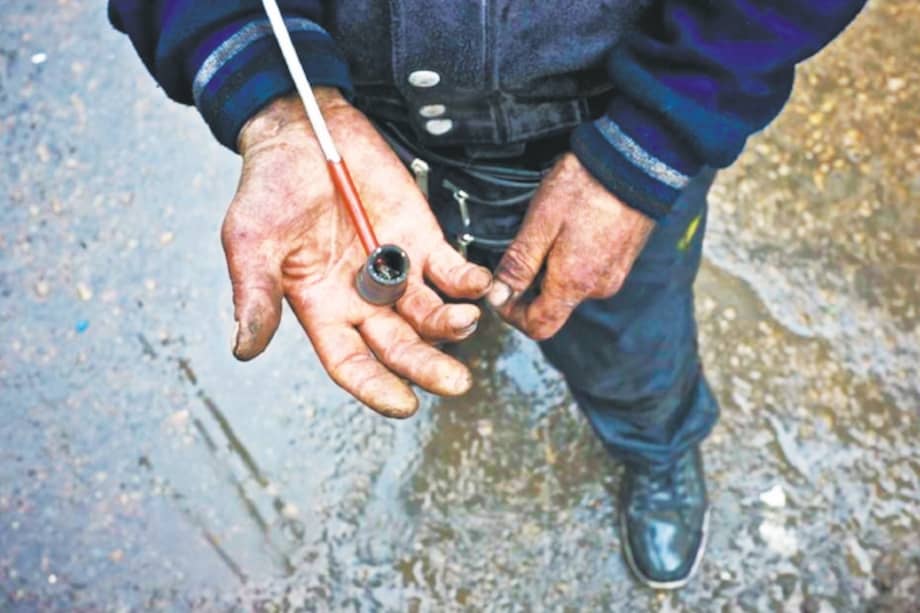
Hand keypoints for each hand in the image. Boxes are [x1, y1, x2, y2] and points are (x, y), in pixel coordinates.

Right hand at [223, 90, 491, 416]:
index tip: (404, 404)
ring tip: (468, 319)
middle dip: (428, 367)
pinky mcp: (423, 239)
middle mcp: (363, 299)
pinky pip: (453, 271)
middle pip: (401, 347)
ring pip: (432, 314)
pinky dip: (471, 283)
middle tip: (457, 382)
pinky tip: (485, 289)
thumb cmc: (268, 189)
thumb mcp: (251, 242)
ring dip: (453, 324)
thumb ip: (255, 295)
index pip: (352, 363)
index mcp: (323, 309)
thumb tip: (243, 351)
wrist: (302, 130)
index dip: (376, 387)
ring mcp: (397, 270)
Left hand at [487, 153, 654, 339]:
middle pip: (554, 307)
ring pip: (571, 288)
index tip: (501, 290)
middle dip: (531, 288)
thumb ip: (518, 265)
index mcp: (574, 284)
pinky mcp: (622, 260)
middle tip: (522, 249)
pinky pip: (589, 272)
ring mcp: (614, 275)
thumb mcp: (540, 224)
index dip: (512, 315)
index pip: (539, 327)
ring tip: (549, 232)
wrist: (634, 160)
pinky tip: (570, 229)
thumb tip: (497, 297)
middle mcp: (597, 288)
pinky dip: (572, 260)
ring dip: (552, 270)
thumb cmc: (583, 188)